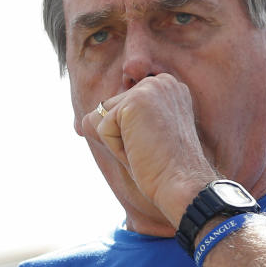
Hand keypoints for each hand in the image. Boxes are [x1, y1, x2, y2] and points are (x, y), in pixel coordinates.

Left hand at [82, 74, 216, 225]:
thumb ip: (119, 121)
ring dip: (119, 142)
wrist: (183, 184)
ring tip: (147, 151)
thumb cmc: (167, 169)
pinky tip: (141, 152)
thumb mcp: (145, 137)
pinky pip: (103, 128)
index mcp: (169, 88)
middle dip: (123, 137)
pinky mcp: (134, 102)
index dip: (131, 135)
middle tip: (152, 151)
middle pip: (112, 109)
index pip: (124, 107)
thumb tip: (82, 121)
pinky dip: (116, 148)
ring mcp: (149, 89)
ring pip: (105, 118)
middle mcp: (162, 82)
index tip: (159, 147)